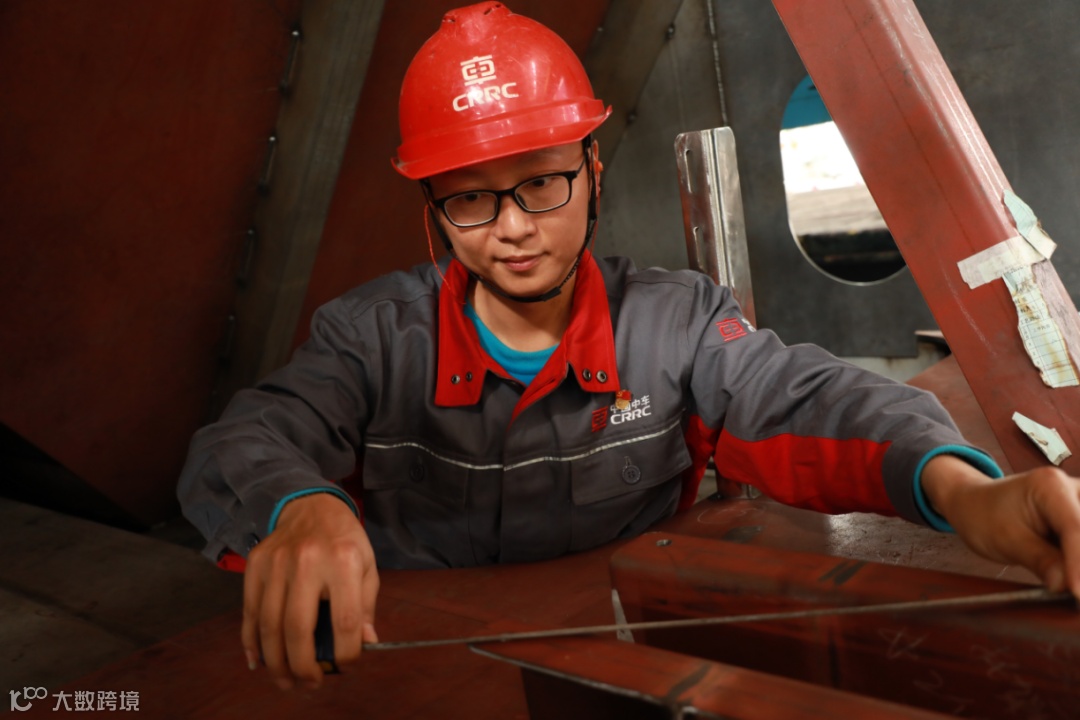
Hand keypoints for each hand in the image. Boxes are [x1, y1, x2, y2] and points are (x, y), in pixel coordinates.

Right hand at [241, 493, 379, 689]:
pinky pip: (250, 612)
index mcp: (343, 561)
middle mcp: (307, 560)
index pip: (346, 619)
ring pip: (269, 624)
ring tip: (286, 682)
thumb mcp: (367, 566)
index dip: (347, 652)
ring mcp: (277, 562)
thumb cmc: (344, 541)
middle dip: (302, 665)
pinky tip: (259, 662)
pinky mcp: (255, 565)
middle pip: (298, 627)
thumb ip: (365, 606)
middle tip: (309, 685)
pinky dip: (251, 642)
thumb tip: (366, 643)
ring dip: (275, 661)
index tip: (347, 666)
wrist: (310, 506)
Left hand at [921, 455, 1079, 596]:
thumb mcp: (1006, 540)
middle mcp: (1073, 488)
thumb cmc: (984, 516)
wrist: (976, 505)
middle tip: (1072, 592)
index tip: (1077, 593)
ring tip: (1069, 586)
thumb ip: (1040, 561)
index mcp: (1050, 486)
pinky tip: (1071, 578)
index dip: (1079, 564)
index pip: (1075, 528)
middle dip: (1079, 563)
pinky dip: (1076, 559)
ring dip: (1077, 561)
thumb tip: (1066, 585)